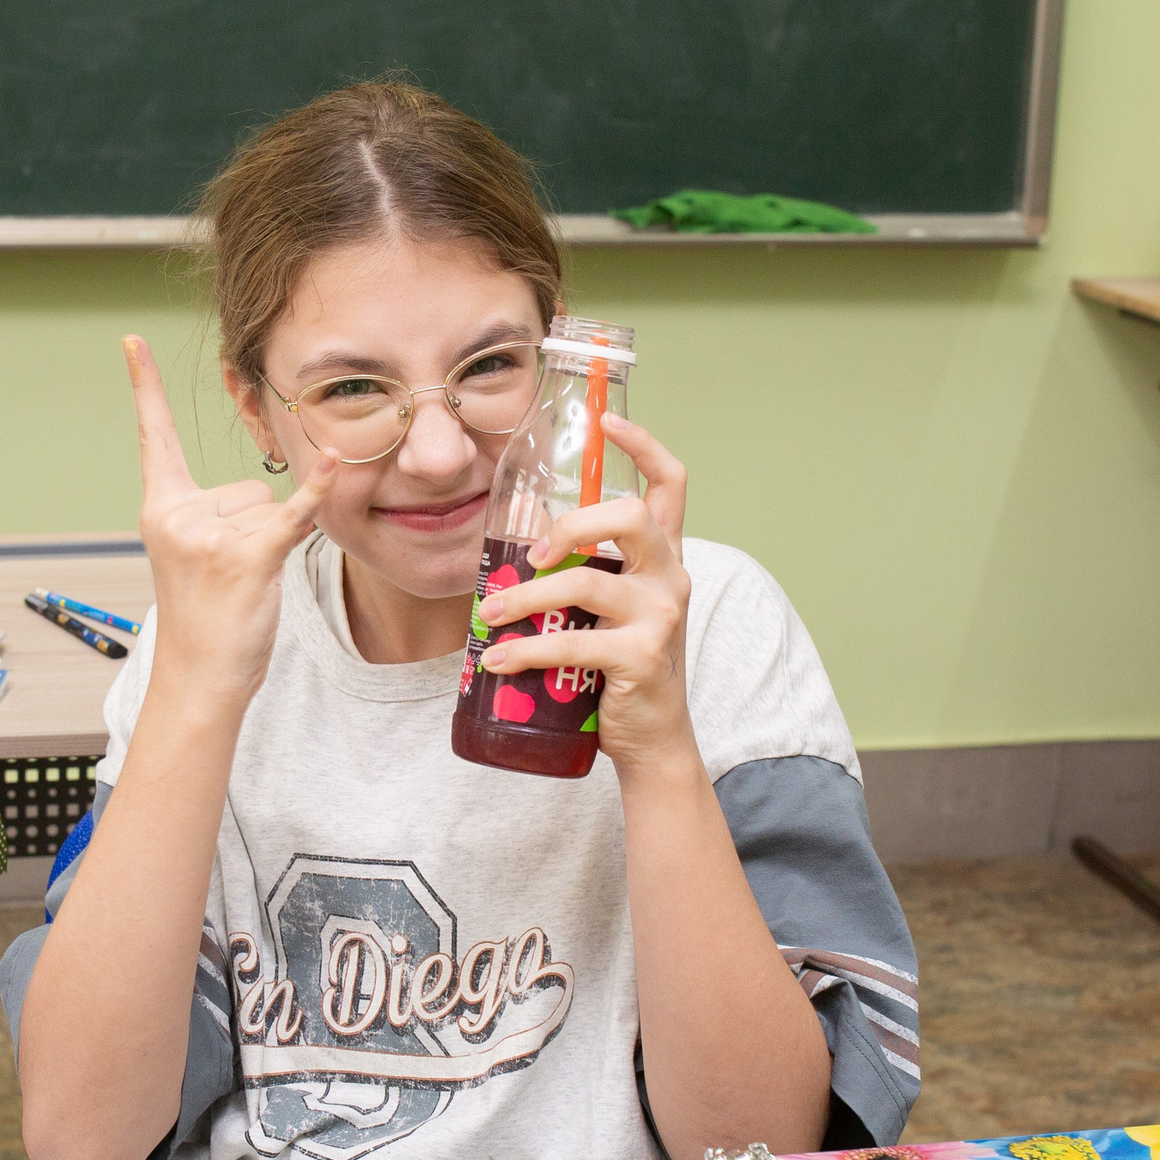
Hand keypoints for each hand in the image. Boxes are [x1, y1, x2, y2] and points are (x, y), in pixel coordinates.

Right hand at [126, 336, 333, 706]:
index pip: (153, 438)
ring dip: (271, 544)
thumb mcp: (194, 556)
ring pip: (270, 507)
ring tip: (242, 586)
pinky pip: (291, 513)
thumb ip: (216, 514)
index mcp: (161, 510)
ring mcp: (211, 535)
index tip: (132, 340)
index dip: (143, 387)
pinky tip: (333, 462)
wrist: (199, 678)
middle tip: (227, 579)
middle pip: (247, 487)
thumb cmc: (203, 620)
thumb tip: (270, 492)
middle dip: (253, 528)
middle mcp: (179, 515)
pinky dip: (316, 493)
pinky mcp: (246, 556)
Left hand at [472, 413, 695, 776]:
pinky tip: (497, 660)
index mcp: (663, 557)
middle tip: (529, 554)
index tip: (606, 418)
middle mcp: (670, 576)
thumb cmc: (618, 669)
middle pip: (630, 516)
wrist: (652, 741)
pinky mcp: (643, 656)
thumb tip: (512, 548)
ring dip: (526, 596)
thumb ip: (579, 573)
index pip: (670, 483)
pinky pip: (573, 642)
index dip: (642, 444)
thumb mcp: (605, 611)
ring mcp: (661, 615)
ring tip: (489, 616)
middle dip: (571, 524)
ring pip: (587, 579)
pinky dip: (525, 651)